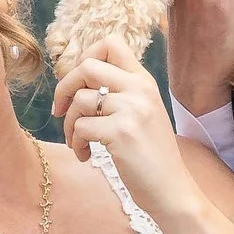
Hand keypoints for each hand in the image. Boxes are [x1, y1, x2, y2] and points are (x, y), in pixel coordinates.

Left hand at [55, 38, 189, 226]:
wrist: (172, 190)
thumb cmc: (152, 157)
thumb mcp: (143, 114)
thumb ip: (120, 93)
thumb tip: (79, 82)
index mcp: (144, 81)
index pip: (111, 43)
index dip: (85, 56)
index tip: (79, 82)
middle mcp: (139, 89)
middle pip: (86, 66)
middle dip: (64, 87)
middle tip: (60, 111)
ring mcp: (132, 110)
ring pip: (79, 100)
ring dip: (69, 124)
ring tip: (79, 143)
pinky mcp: (121, 133)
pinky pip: (81, 128)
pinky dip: (76, 144)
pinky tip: (86, 156)